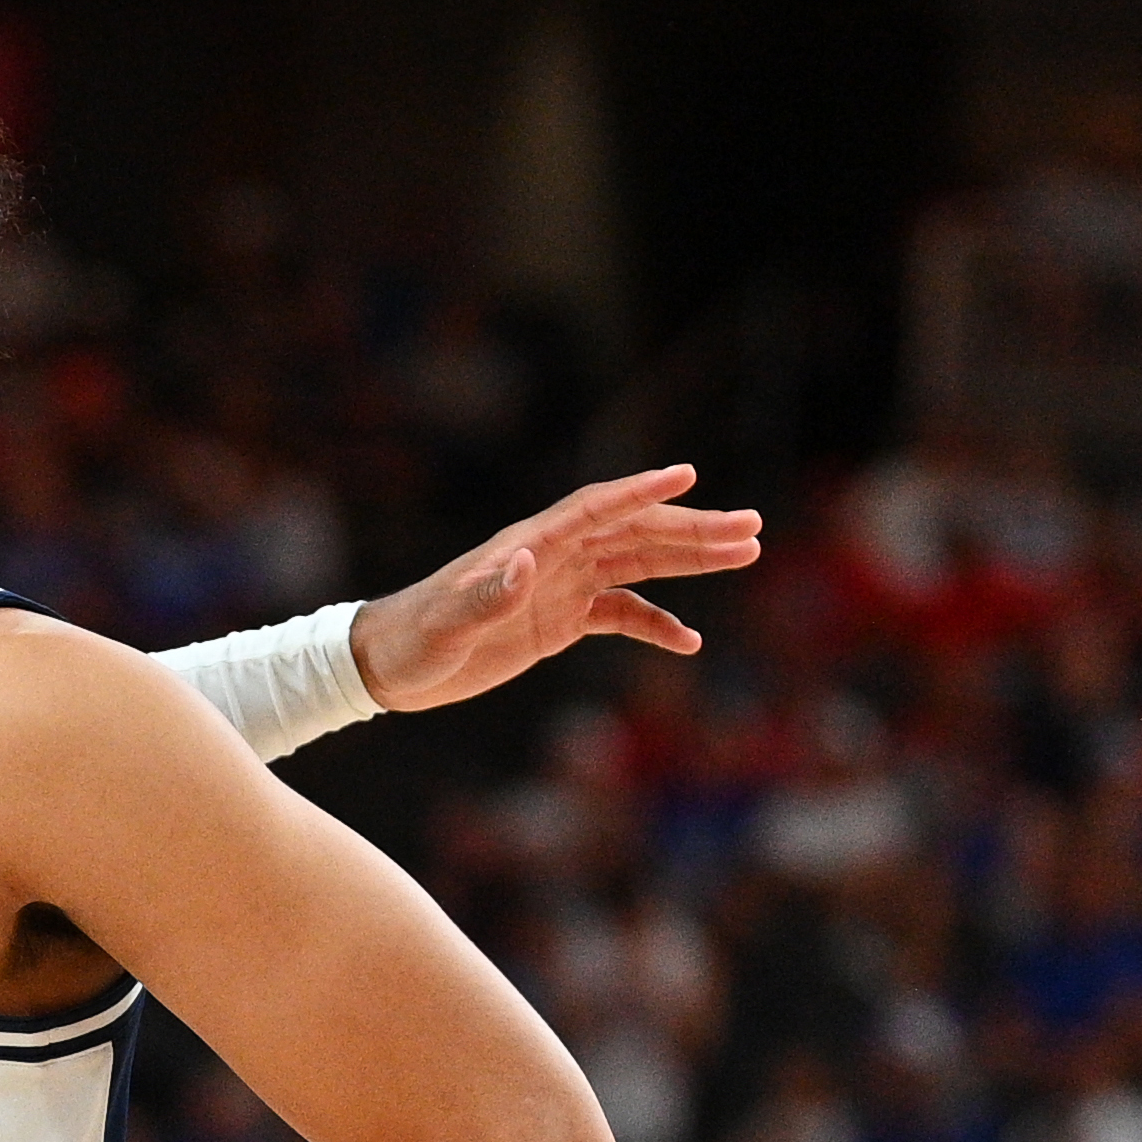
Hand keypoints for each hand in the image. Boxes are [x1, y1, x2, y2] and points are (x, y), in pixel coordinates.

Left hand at [350, 464, 762, 711]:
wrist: (389, 666)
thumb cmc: (413, 640)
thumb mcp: (447, 625)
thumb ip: (488, 596)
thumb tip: (527, 563)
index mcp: (529, 545)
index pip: (596, 509)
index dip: (641, 490)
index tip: (689, 474)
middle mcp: (552, 557)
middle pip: (634, 533)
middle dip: (693, 529)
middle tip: (751, 528)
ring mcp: (560, 586)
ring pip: (638, 565)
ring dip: (689, 561)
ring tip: (746, 553)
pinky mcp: (559, 621)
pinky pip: (620, 615)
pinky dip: (655, 624)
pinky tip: (690, 642)